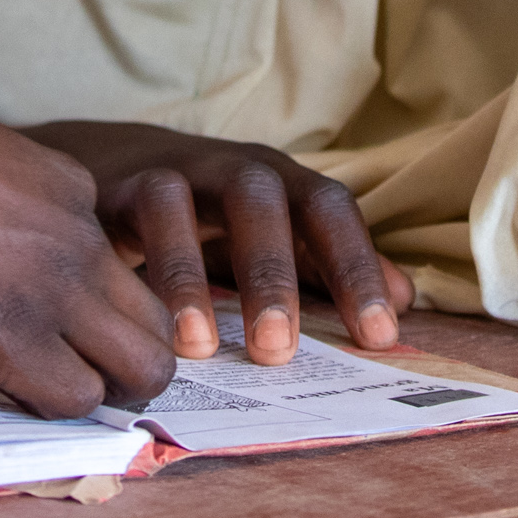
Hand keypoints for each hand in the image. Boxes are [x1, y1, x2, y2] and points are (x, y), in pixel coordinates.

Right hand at [0, 60, 178, 418]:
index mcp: (70, 189)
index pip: (131, 265)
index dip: (105, 310)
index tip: (70, 330)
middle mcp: (82, 237)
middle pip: (162, 321)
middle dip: (133, 359)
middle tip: (85, 378)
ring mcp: (58, 285)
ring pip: (143, 366)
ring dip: (109, 392)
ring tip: (57, 396)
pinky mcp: (18, 334)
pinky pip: (75, 396)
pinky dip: (54, 409)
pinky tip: (12, 396)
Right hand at [24, 118, 410, 363]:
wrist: (114, 167)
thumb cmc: (211, 218)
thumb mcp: (275, 239)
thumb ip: (330, 269)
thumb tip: (403, 305)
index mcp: (282, 183)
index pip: (331, 212)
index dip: (357, 268)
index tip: (379, 337)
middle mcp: (232, 168)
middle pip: (264, 201)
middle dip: (273, 274)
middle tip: (277, 350)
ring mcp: (170, 172)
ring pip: (181, 206)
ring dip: (189, 277)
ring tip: (199, 347)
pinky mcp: (115, 187)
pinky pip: (122, 223)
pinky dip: (134, 270)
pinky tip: (142, 322)